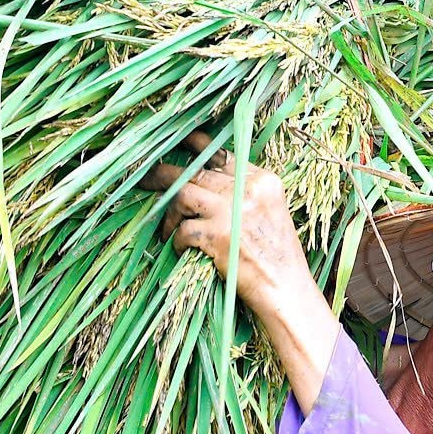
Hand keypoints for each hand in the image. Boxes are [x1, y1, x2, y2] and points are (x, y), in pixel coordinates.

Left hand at [138, 129, 341, 412]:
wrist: (286, 289)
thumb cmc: (276, 256)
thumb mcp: (268, 212)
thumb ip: (243, 192)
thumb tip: (204, 179)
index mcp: (263, 180)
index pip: (221, 153)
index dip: (194, 146)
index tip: (174, 144)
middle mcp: (248, 189)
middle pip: (195, 171)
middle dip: (165, 175)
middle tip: (146, 178)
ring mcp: (232, 211)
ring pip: (182, 194)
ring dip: (168, 213)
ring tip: (166, 228)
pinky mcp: (218, 236)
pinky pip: (183, 230)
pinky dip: (177, 240)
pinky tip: (180, 250)